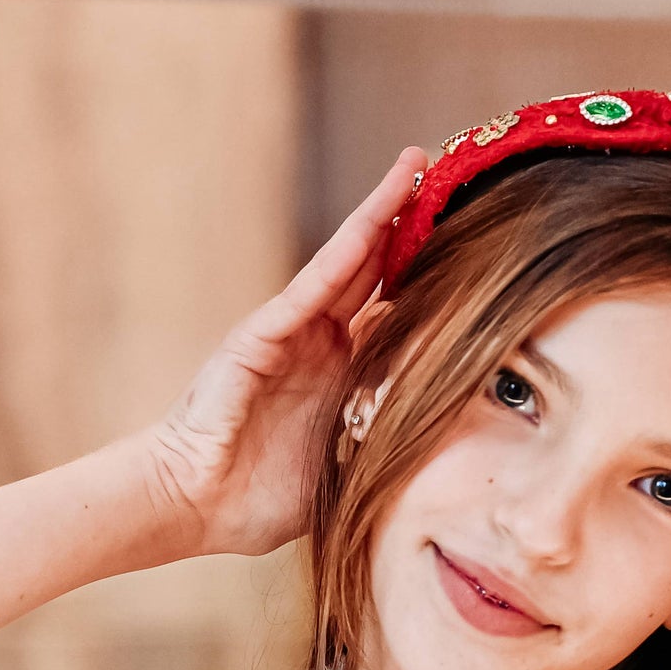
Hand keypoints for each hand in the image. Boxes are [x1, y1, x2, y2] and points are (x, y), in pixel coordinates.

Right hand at [141, 148, 426, 557]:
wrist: (191, 506)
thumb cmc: (259, 500)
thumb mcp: (346, 471)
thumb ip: (387, 450)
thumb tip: (452, 453)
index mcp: (343, 378)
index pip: (395, 319)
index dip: (433, 285)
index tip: (479, 254)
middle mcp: (320, 345)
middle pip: (376, 275)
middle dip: (412, 228)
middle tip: (452, 178)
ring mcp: (292, 333)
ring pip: (348, 263)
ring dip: (381, 212)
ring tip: (416, 164)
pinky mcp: (263, 333)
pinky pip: (313, 285)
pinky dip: (347, 246)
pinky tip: (379, 211)